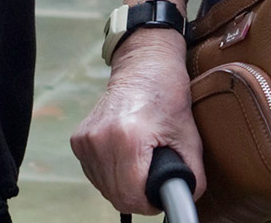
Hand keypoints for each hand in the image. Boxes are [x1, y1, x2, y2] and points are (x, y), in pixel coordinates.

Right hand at [71, 32, 203, 214]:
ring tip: (141, 167)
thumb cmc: (167, 97)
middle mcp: (100, 139)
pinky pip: (95, 174)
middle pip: (116, 196)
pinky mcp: (78, 140)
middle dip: (138, 197)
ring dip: (123, 187)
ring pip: (103, 188)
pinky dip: (111, 175)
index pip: (131, 195)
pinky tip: (125, 159)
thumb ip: (192, 174)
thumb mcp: (189, 137)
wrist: (143, 67)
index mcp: (128, 138)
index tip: (159, 195)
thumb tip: (186, 198)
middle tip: (153, 182)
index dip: (149, 203)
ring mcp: (85, 140)